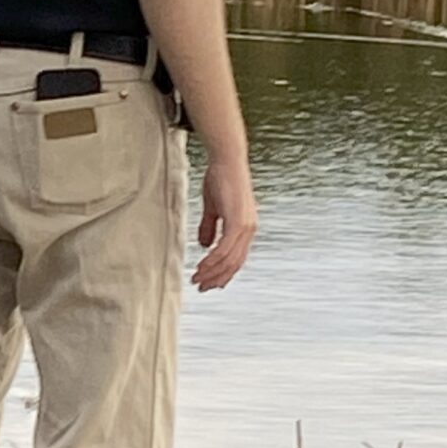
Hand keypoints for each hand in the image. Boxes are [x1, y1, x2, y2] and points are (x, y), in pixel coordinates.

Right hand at [194, 155, 257, 291]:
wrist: (227, 160)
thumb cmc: (221, 178)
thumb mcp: (213, 207)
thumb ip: (210, 227)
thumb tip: (205, 245)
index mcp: (245, 227)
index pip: (236, 258)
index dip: (223, 272)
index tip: (210, 282)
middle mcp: (249, 230)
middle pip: (235, 263)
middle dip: (217, 278)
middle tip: (202, 287)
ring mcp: (245, 227)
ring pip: (230, 259)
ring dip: (212, 272)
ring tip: (197, 278)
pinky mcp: (238, 222)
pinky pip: (225, 248)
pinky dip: (213, 260)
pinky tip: (202, 265)